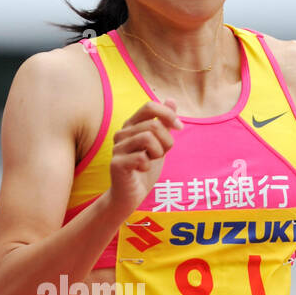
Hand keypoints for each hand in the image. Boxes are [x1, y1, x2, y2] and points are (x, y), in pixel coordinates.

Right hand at [108, 98, 182, 218]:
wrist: (130, 195)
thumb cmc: (144, 169)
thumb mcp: (160, 143)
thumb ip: (164, 123)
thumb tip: (170, 99)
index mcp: (131, 125)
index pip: (149, 106)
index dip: (168, 115)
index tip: (179, 128)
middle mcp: (121, 133)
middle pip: (153, 125)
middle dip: (167, 141)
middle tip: (163, 154)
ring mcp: (117, 148)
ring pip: (147, 138)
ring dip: (158, 152)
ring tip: (152, 161)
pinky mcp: (116, 164)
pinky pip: (141, 157)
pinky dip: (148, 165)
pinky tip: (142, 170)